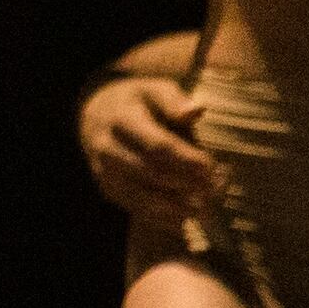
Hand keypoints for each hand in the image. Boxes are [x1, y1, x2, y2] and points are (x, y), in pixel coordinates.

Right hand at [78, 71, 222, 228]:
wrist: (95, 114)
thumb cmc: (137, 101)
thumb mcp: (155, 89)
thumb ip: (175, 100)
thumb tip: (196, 111)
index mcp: (121, 119)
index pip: (156, 145)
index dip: (185, 159)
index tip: (211, 166)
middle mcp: (107, 147)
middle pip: (149, 173)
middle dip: (184, 183)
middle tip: (213, 188)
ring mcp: (104, 171)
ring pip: (139, 196)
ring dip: (174, 205)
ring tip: (203, 208)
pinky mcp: (108, 189)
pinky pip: (134, 207)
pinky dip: (160, 217)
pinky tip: (184, 218)